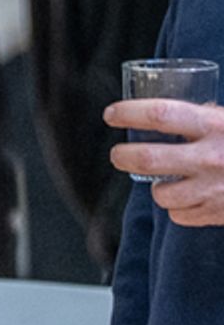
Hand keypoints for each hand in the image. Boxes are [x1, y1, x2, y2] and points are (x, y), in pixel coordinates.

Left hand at [105, 98, 223, 225]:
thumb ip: (204, 115)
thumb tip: (160, 108)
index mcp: (217, 125)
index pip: (161, 114)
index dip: (129, 112)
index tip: (111, 114)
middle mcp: (212, 157)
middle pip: (147, 159)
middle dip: (122, 156)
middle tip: (117, 154)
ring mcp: (215, 189)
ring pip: (161, 195)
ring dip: (154, 188)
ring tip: (159, 180)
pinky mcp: (219, 214)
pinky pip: (180, 216)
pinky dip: (177, 208)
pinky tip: (186, 198)